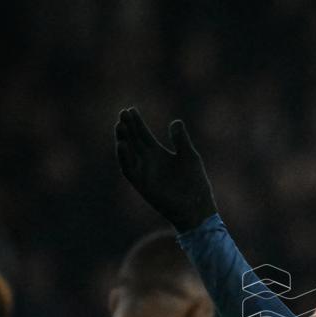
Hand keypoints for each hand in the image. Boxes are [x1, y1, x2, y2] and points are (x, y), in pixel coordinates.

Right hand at [115, 108, 216, 230]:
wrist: (195, 207)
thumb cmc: (195, 183)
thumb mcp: (189, 156)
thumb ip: (181, 139)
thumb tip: (175, 121)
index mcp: (159, 154)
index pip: (143, 135)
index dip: (136, 123)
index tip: (130, 110)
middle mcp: (148, 162)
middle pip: (133, 141)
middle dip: (127, 127)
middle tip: (123, 113)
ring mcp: (144, 173)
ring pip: (128, 153)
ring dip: (123, 140)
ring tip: (120, 126)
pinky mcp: (142, 184)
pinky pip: (129, 169)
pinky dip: (124, 157)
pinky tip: (122, 144)